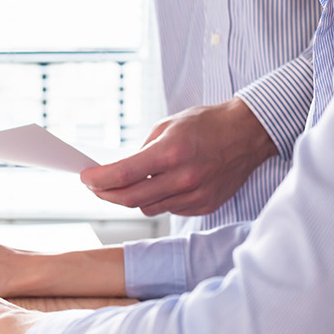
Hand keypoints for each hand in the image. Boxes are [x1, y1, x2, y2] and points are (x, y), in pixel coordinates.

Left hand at [80, 97, 278, 216]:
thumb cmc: (207, 124)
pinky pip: (169, 209)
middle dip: (105, 194)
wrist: (248, 134)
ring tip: (127, 184)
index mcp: (171, 153)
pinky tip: (159, 186)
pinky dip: (158, 200)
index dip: (98, 180)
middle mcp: (184, 178)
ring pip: (148, 208)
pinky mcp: (204, 205)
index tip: (85, 178)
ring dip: (132, 198)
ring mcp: (195, 195)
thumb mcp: (167, 127)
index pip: (123, 175)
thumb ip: (141, 152)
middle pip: (130, 199)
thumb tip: (117, 172)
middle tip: (95, 187)